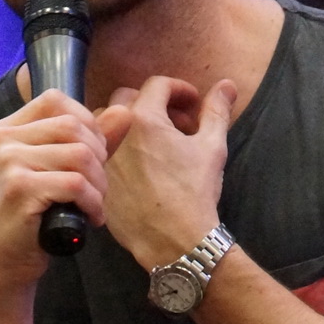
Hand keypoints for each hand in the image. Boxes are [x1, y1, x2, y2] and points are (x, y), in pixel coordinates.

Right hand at [0, 88, 117, 288]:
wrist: (5, 262)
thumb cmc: (33, 217)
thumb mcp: (60, 170)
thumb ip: (91, 140)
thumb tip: (124, 111)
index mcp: (7, 128)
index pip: (56, 100)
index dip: (87, 123)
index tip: (92, 157)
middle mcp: (2, 139)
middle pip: (73, 126)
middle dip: (98, 158)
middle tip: (97, 188)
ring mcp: (8, 162)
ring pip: (79, 155)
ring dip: (98, 184)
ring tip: (94, 204)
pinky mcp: (19, 189)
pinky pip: (76, 184)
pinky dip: (93, 203)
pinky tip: (90, 218)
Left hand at [94, 77, 236, 271]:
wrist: (173, 238)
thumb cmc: (194, 191)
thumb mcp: (212, 147)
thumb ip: (216, 111)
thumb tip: (227, 85)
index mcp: (144, 118)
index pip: (157, 85)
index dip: (179, 89)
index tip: (192, 104)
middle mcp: (116, 132)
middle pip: (127, 100)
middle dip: (153, 104)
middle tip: (175, 124)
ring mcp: (102, 157)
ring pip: (107, 125)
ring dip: (128, 125)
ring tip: (153, 144)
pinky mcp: (97, 179)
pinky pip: (100, 155)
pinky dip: (117, 151)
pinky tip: (139, 167)